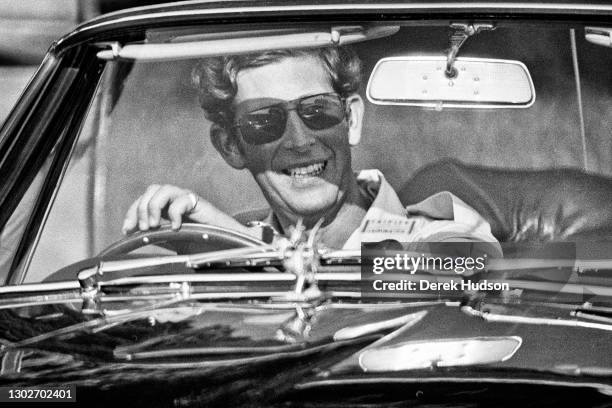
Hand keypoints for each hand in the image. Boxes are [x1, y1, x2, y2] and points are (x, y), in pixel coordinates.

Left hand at [121, 184, 245, 234]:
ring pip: (163, 189)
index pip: (143, 201)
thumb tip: (137, 239)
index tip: (126, 230)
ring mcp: (188, 200)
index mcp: (168, 208)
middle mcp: (177, 200)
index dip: (132, 213)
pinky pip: (181, 199)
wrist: (230, 245)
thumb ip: (159, 237)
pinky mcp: (199, 203)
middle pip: (151, 190)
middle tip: (143, 228)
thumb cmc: (205, 244)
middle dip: (140, 208)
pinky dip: (174, 212)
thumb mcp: (175, 242)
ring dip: (153, 206)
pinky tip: (176, 227)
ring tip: (155, 225)